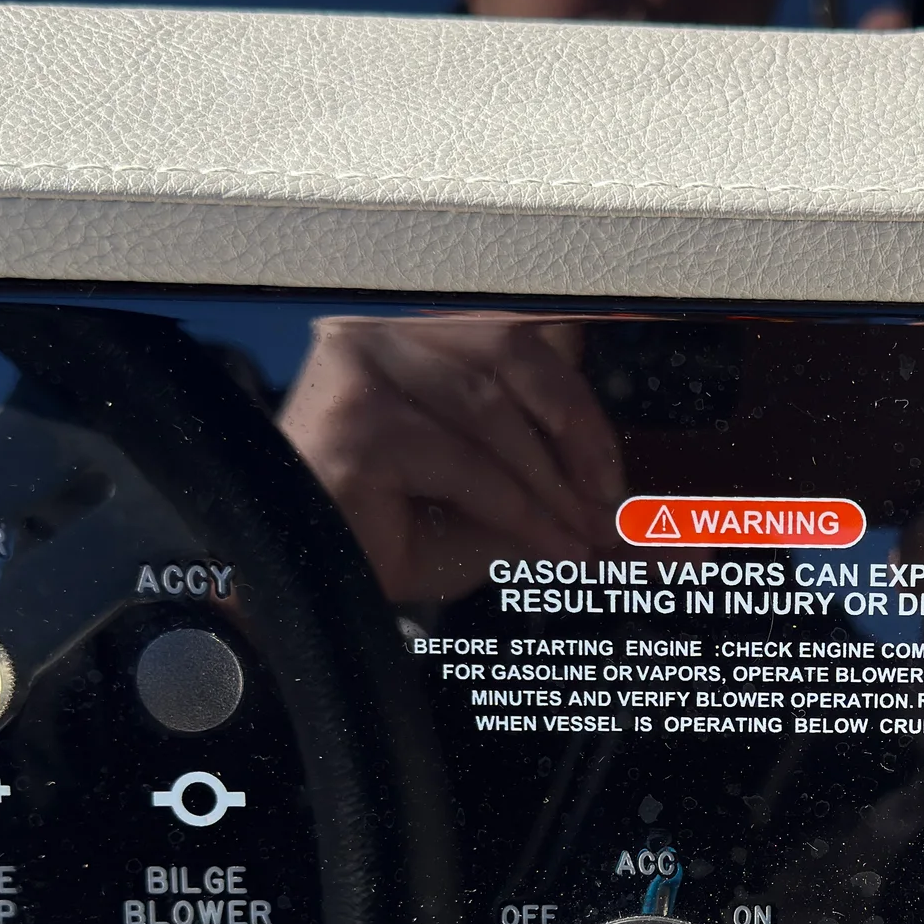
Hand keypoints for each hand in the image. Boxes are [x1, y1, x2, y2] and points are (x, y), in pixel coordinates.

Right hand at [278, 315, 623, 604]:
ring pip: (493, 409)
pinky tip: (547, 543)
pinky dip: (521, 509)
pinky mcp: (358, 424)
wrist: (305, 592)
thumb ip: (540, 473)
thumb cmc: (376, 541)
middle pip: (510, 350)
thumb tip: (618, 484)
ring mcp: (358, 373)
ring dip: (551, 482)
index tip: (607, 465)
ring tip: (579, 534)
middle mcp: (372, 338)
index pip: (509, 332)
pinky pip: (467, 463)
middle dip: (576, 429)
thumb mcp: (479, 502)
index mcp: (401, 338)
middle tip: (607, 499)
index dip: (571, 395)